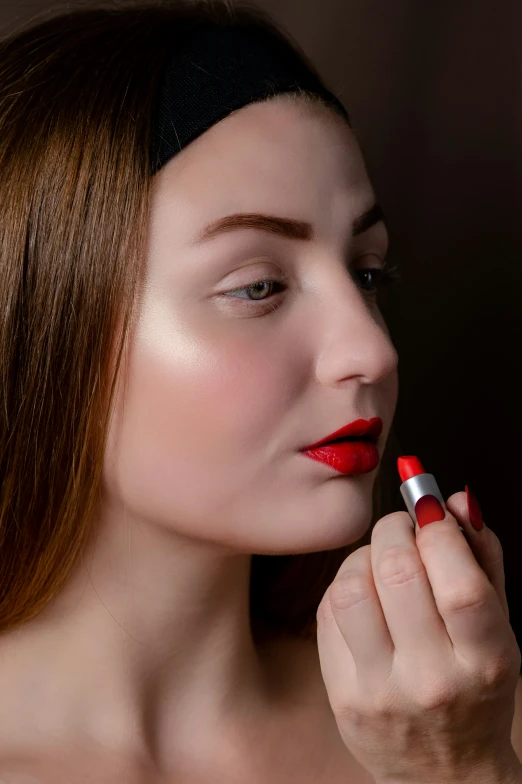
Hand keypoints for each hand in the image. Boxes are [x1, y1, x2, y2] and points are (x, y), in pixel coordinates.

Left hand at [316, 490, 521, 783]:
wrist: (443, 771)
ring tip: (382, 559)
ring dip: (364, 555)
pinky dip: (345, 584)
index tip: (430, 509)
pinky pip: (328, 612)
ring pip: (352, 588)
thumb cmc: (476, 687)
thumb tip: (458, 500)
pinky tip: (365, 592)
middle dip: (394, 529)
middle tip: (403, 525)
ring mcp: (380, 691)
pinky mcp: (341, 695)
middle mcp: (431, 680)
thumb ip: (483, 558)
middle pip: (397, 574)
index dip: (440, 531)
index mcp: (484, 662)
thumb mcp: (499, 627)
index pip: (460, 584)